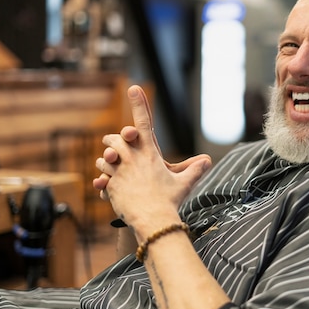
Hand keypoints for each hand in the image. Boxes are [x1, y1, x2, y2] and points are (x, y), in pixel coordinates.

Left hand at [92, 85, 211, 234]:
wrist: (154, 220)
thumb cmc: (170, 201)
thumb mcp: (184, 183)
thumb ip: (194, 170)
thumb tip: (208, 161)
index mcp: (150, 153)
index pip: (144, 122)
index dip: (139, 103)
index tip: (133, 88)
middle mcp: (132, 157)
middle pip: (115, 138)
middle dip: (113, 141)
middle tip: (115, 147)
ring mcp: (119, 170)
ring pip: (104, 157)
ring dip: (106, 162)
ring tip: (112, 170)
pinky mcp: (111, 183)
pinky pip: (101, 176)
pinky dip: (102, 180)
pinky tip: (107, 187)